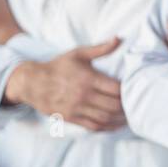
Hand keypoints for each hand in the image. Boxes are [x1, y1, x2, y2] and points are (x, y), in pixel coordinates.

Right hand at [4, 38, 125, 130]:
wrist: (31, 82)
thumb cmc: (58, 66)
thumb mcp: (78, 53)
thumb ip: (100, 48)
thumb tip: (119, 38)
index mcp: (88, 78)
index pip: (116, 89)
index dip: (129, 91)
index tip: (135, 90)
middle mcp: (83, 95)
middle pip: (114, 105)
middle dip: (127, 107)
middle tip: (135, 105)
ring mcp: (77, 108)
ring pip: (105, 118)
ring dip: (120, 119)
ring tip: (129, 117)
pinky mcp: (71, 118)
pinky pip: (94, 126)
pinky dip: (108, 127)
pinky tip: (116, 125)